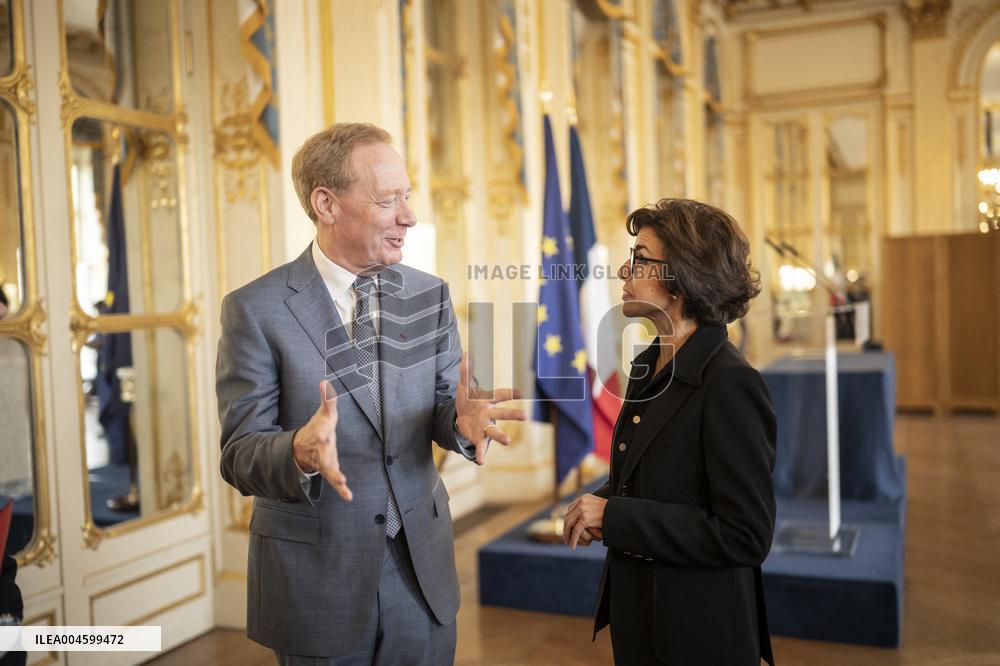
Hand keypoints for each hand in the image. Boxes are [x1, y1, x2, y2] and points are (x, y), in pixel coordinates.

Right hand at [293, 380, 351, 500]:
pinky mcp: (330, 471)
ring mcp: (325, 462)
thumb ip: (327, 399)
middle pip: (325, 454)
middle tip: (333, 458)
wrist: (302, 449)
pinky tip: (349, 496)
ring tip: (342, 482)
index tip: (325, 432)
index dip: (323, 430)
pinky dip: (341, 489)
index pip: (322, 431)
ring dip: (336, 476)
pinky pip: (335, 481)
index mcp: (321, 434)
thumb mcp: (323, 414)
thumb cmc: (317, 428)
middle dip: (328, 457)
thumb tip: (325, 382)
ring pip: (330, 470)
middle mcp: (322, 450)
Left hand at [455, 352, 526, 463]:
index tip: (522, 393)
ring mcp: (485, 428)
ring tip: (508, 442)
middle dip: (513, 414)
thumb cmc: (468, 401)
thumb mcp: (465, 387)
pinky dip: (481, 454)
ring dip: (501, 436)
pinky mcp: (479, 439)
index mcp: (488, 401)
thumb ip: (466, 372)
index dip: (511, 393)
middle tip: (525, 415)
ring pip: (495, 431)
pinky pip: (481, 447)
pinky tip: (481, 462)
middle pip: (503, 414)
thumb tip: (466, 354)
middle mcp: (490, 415)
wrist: (462, 419)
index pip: (501, 395)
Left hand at [563, 494, 607, 549]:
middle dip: (566, 528)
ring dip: (567, 535)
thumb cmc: (612, 513)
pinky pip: (576, 531)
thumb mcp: (598, 507)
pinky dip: (573, 539)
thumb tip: (581, 518)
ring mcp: (583, 509)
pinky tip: (573, 546)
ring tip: (568, 543)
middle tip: (566, 538)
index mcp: (585, 498)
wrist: (620, 513)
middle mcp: (582, 502)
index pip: (571, 509)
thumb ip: (590, 509)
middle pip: (568, 516)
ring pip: (569, 524)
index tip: (568, 528)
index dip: (568, 520)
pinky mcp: (585, 518)